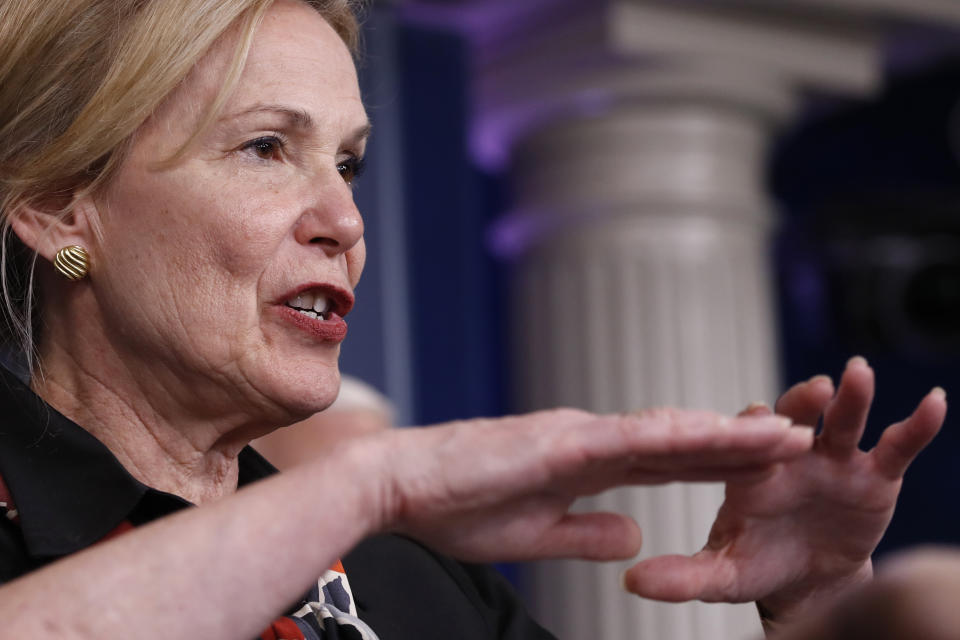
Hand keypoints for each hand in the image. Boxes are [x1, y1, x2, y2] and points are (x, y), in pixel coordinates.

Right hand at [367, 407, 812, 563]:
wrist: (400, 484)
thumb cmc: (456, 508)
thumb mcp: (536, 537)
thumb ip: (588, 533)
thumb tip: (636, 539)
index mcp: (584, 461)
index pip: (665, 461)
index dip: (717, 460)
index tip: (765, 461)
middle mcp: (589, 438)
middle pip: (680, 442)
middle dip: (741, 442)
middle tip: (799, 435)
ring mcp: (577, 435)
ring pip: (668, 432)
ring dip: (729, 433)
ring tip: (787, 432)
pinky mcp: (560, 442)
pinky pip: (633, 440)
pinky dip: (681, 436)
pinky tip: (723, 434)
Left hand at [621, 357, 946, 626]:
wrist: (806, 579)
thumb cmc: (757, 562)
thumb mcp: (723, 572)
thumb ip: (684, 575)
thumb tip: (633, 582)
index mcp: (747, 468)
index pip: (744, 436)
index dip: (751, 426)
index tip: (755, 415)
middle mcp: (789, 453)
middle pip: (793, 415)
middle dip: (801, 400)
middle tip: (813, 387)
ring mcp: (832, 459)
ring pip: (842, 419)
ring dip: (850, 397)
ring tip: (858, 375)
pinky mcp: (872, 474)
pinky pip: (896, 445)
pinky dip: (916, 426)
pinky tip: (934, 404)